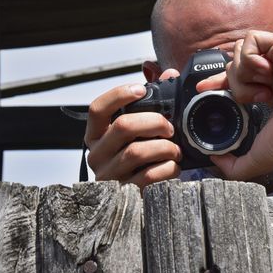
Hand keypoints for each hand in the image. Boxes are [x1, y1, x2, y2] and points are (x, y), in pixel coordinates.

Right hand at [85, 69, 182, 189]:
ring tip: (175, 150)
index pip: (97, 109)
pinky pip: (150, 176)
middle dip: (154, 122)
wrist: (145, 197)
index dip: (119, 95)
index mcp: (96, 136)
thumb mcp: (142, 131)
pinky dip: (168, 168)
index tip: (141, 90)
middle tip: (169, 128)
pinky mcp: (125, 194)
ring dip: (165, 147)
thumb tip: (168, 74)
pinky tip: (173, 167)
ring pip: (138, 152)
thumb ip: (153, 101)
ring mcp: (109, 177)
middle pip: (123, 126)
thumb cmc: (142, 159)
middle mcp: (96, 155)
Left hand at [197, 30, 272, 180]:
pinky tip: (264, 75)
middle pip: (234, 62)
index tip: (203, 89)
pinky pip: (251, 40)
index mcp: (268, 89)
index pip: (236, 76)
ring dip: (243, 76)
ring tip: (261, 92)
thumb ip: (233, 165)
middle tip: (252, 99)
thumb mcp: (255, 157)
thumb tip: (215, 160)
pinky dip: (249, 59)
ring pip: (240, 52)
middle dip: (232, 82)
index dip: (217, 80)